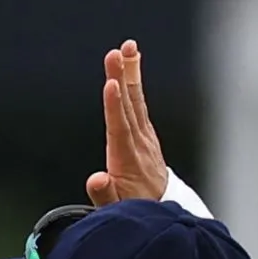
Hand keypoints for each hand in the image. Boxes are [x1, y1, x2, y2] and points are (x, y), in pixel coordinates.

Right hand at [86, 39, 169, 206]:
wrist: (160, 211)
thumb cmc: (133, 209)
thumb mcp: (115, 210)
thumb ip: (104, 195)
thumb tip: (96, 179)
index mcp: (127, 161)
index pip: (120, 129)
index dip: (114, 107)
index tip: (111, 85)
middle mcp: (139, 144)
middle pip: (130, 107)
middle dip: (122, 79)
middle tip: (116, 54)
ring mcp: (145, 137)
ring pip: (137, 100)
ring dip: (131, 72)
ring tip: (127, 48)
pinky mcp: (146, 133)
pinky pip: (139, 103)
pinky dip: (135, 82)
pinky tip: (132, 64)